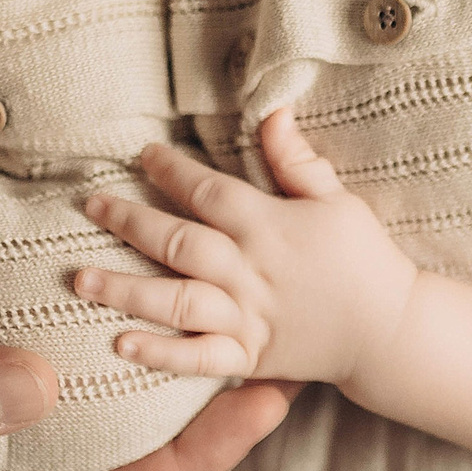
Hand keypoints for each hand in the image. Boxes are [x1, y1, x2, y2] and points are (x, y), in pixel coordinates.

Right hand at [0, 85, 293, 470]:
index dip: (183, 464)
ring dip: (157, 342)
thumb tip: (44, 393)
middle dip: (196, 401)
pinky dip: (94, 291)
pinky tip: (142, 241)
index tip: (263, 407)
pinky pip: (35, 319)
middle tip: (284, 338)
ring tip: (238, 288)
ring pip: (81, 384)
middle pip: (105, 446)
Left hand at [75, 115, 417, 384]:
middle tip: (90, 205)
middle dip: (129, 221)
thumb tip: (272, 112)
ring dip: (125, 289)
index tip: (144, 155)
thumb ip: (297, 160)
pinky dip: (161, 353)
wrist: (391, 329)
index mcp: (270, 226)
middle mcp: (250, 271)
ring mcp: (247, 317)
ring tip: (80, 278)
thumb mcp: (337, 199)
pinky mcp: (250, 356)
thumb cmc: (365, 258)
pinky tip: (122, 345)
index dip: (172, 171)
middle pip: (178, 241)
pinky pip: (199, 357)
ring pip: (176, 300)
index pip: (208, 192)